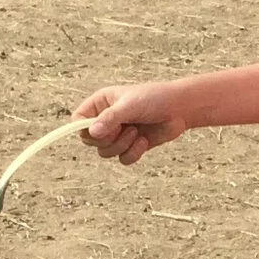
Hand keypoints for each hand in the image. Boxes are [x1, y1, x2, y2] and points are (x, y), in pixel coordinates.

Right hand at [74, 80, 192, 165]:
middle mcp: (106, 119)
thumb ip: (110, 118)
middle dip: (108, 140)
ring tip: (136, 133)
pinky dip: (133, 154)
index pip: (78, 120)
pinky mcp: (130, 146)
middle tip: (123, 129)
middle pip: (90, 141)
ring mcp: (118, 134)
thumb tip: (92, 133)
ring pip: (105, 153)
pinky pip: (122, 159)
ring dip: (121, 146)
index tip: (98, 132)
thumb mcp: (131, 105)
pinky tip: (144, 141)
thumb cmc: (156, 99)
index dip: (84, 129)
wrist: (181, 109)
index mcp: (101, 103)